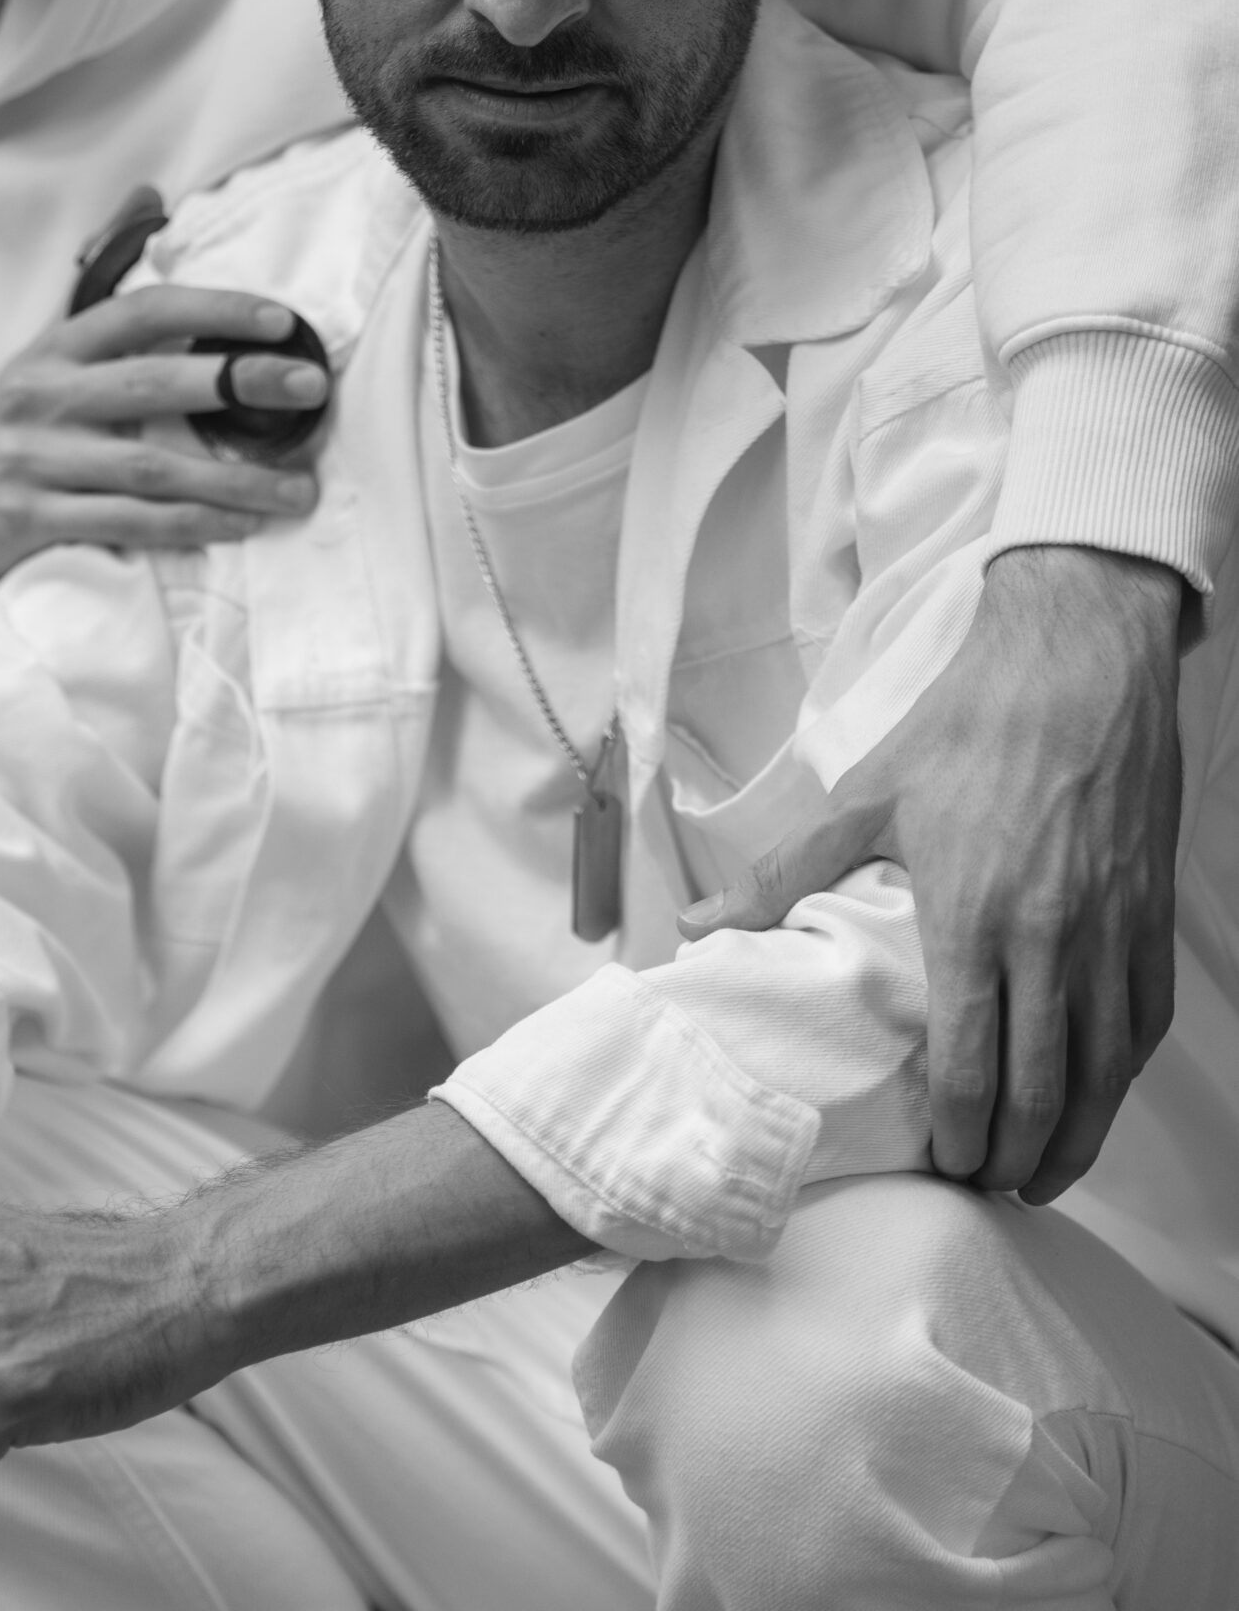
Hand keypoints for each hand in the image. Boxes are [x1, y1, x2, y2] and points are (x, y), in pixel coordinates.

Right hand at [0, 286, 327, 649]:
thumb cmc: (11, 443)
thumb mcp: (44, 367)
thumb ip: (107, 300)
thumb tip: (149, 194)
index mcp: (51, 349)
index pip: (141, 312)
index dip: (213, 309)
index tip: (282, 322)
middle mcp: (38, 395)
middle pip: (153, 383)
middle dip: (241, 383)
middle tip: (310, 389)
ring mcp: (31, 460)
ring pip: (151, 467)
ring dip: (234, 479)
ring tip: (297, 489)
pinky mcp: (29, 520)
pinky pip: (128, 523)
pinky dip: (189, 526)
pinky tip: (238, 527)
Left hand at [677, 546, 1182, 1202]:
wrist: (1076, 664)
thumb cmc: (966, 727)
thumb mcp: (866, 796)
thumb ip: (784, 873)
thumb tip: (701, 926)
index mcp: (973, 919)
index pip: (969, 1065)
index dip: (958, 1135)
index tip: (943, 1169)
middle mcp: (1051, 940)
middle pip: (1040, 1089)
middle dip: (1012, 1156)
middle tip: (987, 1187)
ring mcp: (1111, 932)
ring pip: (1102, 1073)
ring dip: (1075, 1137)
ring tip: (1040, 1173)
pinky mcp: (1152, 915)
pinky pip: (1144, 1023)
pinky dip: (1122, 1078)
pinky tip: (1098, 1100)